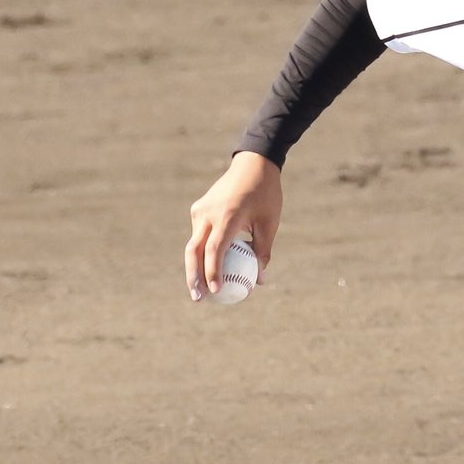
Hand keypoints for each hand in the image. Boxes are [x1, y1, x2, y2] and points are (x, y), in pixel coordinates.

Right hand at [185, 152, 282, 300]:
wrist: (252, 164)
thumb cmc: (266, 195)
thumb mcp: (270, 224)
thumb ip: (263, 252)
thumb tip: (260, 281)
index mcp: (227, 216)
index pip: (214, 250)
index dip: (213, 273)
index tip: (217, 292)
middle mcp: (208, 214)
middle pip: (194, 251)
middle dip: (194, 277)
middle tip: (199, 299)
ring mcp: (200, 210)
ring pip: (193, 244)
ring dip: (194, 267)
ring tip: (199, 291)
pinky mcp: (198, 209)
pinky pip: (198, 234)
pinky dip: (201, 252)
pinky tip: (205, 270)